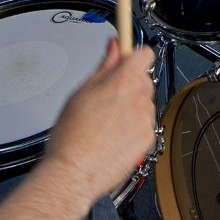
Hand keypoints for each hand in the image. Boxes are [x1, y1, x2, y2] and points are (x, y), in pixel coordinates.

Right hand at [43, 38, 156, 197]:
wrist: (74, 172)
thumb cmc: (71, 136)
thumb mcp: (82, 91)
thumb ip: (104, 66)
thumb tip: (114, 46)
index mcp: (123, 82)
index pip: (145, 54)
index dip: (133, 55)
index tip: (124, 59)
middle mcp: (140, 99)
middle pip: (144, 79)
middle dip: (129, 83)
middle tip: (107, 97)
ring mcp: (146, 120)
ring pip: (145, 103)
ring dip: (132, 106)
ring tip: (107, 122)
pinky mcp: (149, 140)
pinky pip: (145, 124)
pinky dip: (134, 127)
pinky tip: (114, 136)